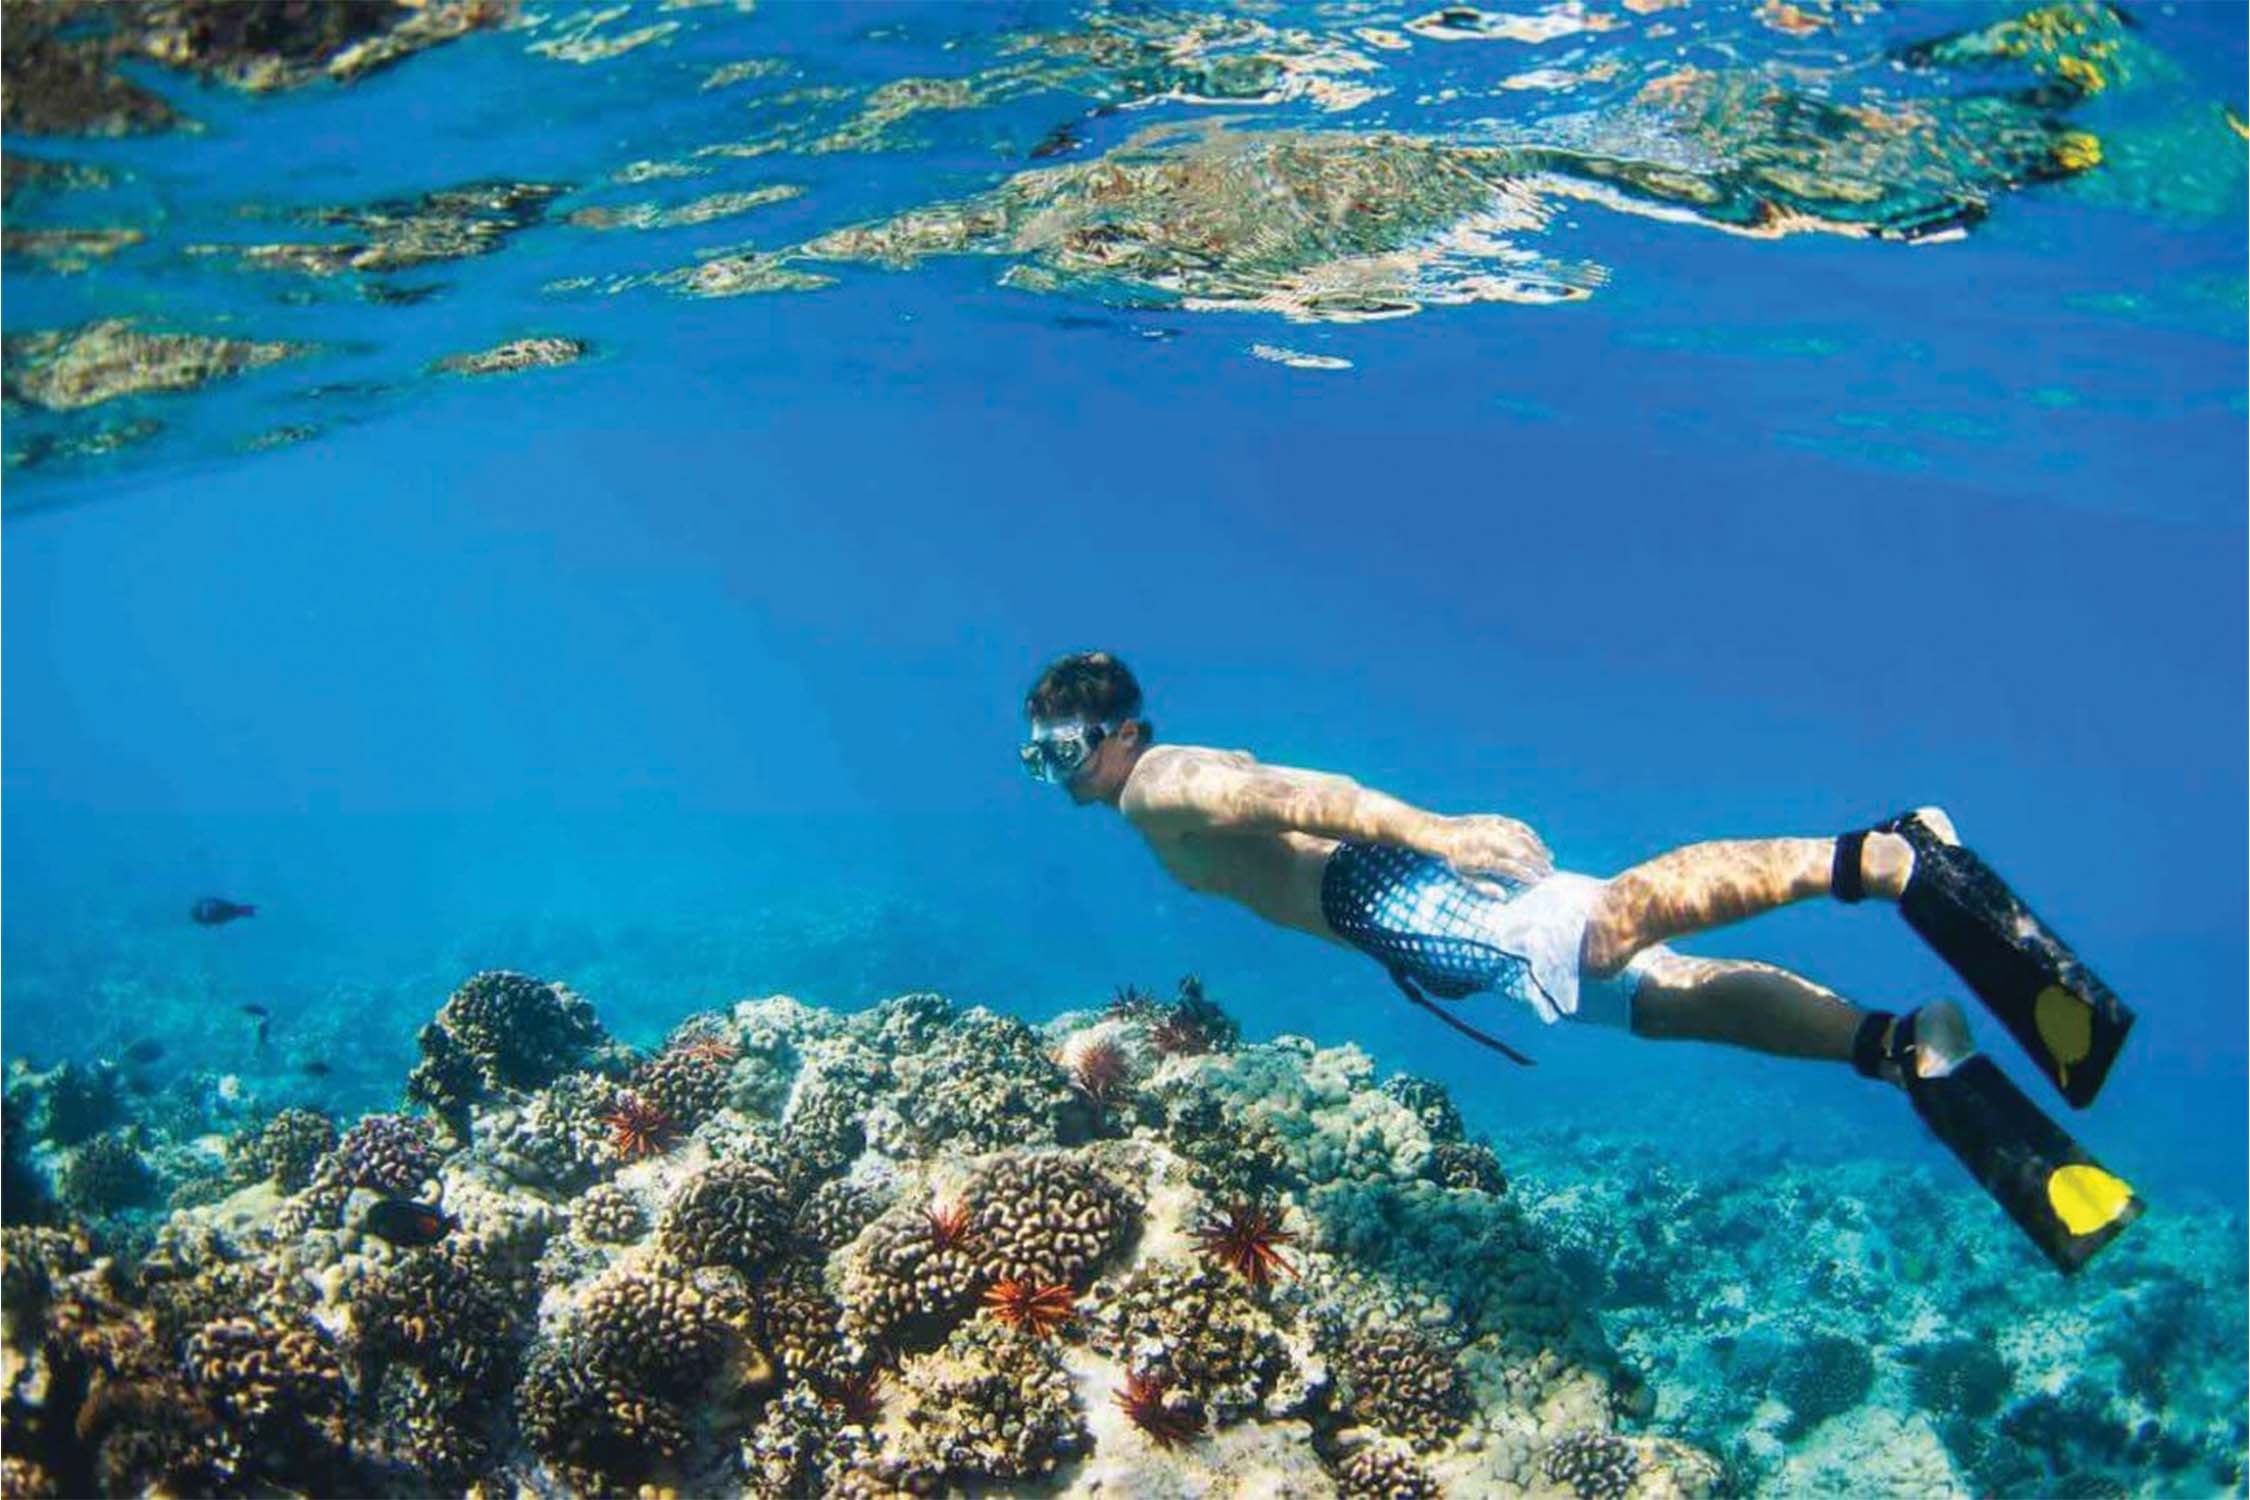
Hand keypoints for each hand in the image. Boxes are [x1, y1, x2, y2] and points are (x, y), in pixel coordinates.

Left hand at [1439, 815, 1553, 893]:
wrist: (1445, 834)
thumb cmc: (1457, 860)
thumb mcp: (1466, 878)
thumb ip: (1485, 888)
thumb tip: (1504, 897)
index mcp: (1483, 859)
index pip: (1511, 868)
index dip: (1527, 875)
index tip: (1538, 882)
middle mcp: (1491, 842)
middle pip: (1521, 853)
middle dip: (1538, 863)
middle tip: (1549, 872)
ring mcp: (1495, 828)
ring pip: (1523, 838)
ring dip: (1539, 850)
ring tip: (1549, 860)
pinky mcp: (1497, 820)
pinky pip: (1519, 827)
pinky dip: (1532, 836)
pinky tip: (1539, 845)